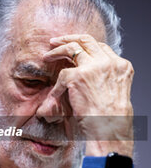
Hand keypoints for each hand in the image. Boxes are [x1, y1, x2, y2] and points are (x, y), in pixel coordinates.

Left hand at [43, 34, 133, 155]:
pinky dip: (57, 86)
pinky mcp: (79, 76)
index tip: (76, 48)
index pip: (101, 48)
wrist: (110, 129)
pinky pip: (62, 76)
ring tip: (47, 56)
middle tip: (56, 42)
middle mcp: (109, 62)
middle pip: (87, 40)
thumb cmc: (112, 118)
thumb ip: (105, 78)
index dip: (86, 46)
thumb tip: (91, 76)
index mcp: (121, 66)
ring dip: (57, 50)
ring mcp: (94, 67)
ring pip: (72, 48)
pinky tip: (55, 94)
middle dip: (69, 38)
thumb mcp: (115, 92)